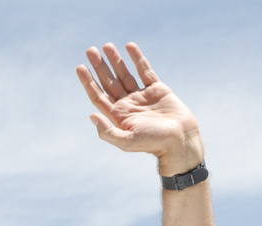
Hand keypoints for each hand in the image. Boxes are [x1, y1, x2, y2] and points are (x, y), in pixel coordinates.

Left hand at [76, 42, 202, 172]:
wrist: (180, 139)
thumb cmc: (154, 143)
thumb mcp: (127, 142)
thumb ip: (108, 131)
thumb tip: (91, 116)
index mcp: (118, 116)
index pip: (98, 96)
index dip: (88, 82)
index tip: (80, 67)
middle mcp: (128, 105)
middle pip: (109, 82)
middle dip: (99, 66)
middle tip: (90, 50)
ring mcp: (142, 96)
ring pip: (125, 74)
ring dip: (115, 60)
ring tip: (107, 46)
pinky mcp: (157, 89)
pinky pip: (145, 70)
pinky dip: (137, 58)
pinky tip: (129, 46)